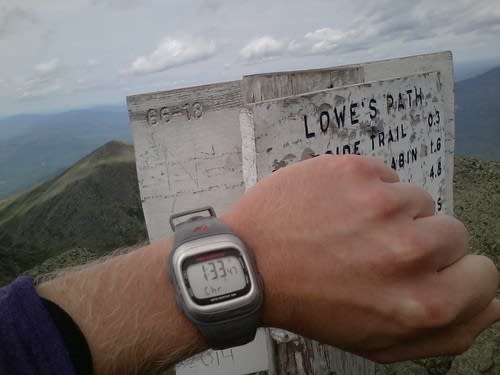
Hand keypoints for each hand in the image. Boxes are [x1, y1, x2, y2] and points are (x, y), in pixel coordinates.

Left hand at [222, 155, 498, 361]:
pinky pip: (385, 176)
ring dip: (389, 214)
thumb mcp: (380, 340)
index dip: (452, 272)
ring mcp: (384, 205)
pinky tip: (336, 208)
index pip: (483, 274)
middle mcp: (412, 252)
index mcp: (424, 303)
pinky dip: (365, 190)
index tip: (424, 270)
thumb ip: (446, 332)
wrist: (251, 265)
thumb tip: (491, 305)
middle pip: (453, 232)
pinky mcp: (356, 171)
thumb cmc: (312, 304)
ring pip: (417, 201)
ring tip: (348, 230)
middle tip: (372, 252)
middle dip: (419, 242)